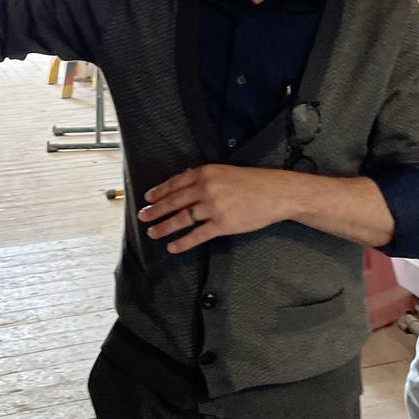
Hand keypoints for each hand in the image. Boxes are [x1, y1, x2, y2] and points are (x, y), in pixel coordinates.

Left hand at [138, 165, 292, 252]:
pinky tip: (172, 247)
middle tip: (143, 216)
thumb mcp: (226, 171)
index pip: (176, 183)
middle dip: (156, 210)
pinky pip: (197, 235)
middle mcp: (206, 189)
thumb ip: (205, 175)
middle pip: (174, 201)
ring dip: (164, 227)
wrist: (276, 193)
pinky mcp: (222, 225)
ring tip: (153, 233)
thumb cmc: (254, 181)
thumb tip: (186, 176)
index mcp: (206, 173)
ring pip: (182, 219)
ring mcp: (213, 208)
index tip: (148, 198)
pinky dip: (182, 242)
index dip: (160, 191)